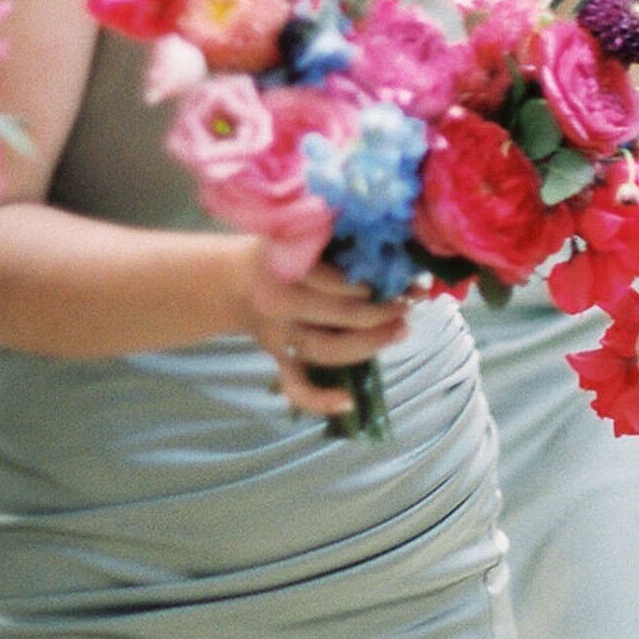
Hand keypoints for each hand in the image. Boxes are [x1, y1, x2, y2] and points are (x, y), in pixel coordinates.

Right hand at [237, 245, 414, 418]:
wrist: (230, 279)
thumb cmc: (281, 253)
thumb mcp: (302, 236)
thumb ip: (337, 240)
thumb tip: (394, 251)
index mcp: (288, 268)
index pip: (338, 279)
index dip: (375, 280)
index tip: (403, 275)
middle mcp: (281, 304)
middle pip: (340, 314)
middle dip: (383, 311)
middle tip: (408, 304)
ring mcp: (280, 336)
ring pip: (327, 349)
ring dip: (370, 344)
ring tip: (400, 331)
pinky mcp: (279, 358)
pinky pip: (295, 386)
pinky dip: (319, 400)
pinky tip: (347, 402)